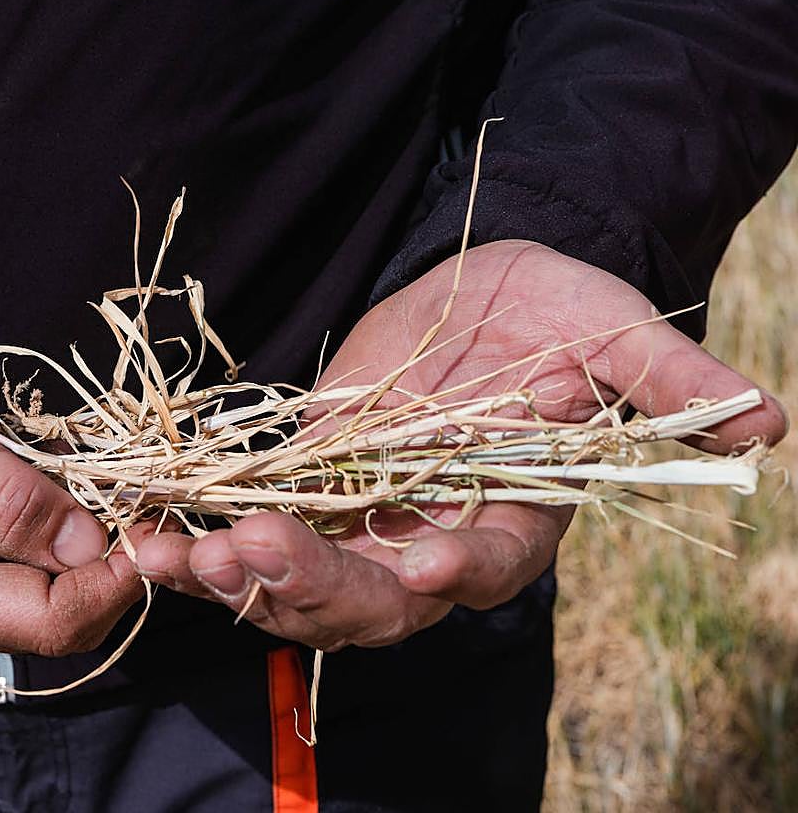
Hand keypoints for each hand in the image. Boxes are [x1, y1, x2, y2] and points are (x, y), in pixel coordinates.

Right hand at [0, 268, 143, 653]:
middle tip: (149, 492)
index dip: (121, 578)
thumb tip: (93, 546)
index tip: (159, 514)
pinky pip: (16, 577)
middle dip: (114, 565)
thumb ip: (5, 496)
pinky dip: (54, 539)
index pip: (53, 622)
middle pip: (55, 621)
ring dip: (88, 551)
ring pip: (41, 601)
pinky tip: (65, 489)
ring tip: (112, 483)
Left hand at [134, 241, 787, 649]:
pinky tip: (151, 535)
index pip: (489, 564)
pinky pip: (251, 527)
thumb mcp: (613, 335)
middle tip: (251, 559)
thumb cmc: (559, 310)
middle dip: (314, 585)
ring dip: (237, 578)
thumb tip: (766, 420)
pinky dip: (203, 539)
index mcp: (510, 515)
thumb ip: (668, 386)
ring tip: (176, 557)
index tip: (418, 563)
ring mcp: (361, 519)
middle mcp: (430, 536)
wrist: (483, 288)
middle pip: (374, 598)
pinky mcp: (306, 487)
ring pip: (299, 580)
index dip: (457, 569)